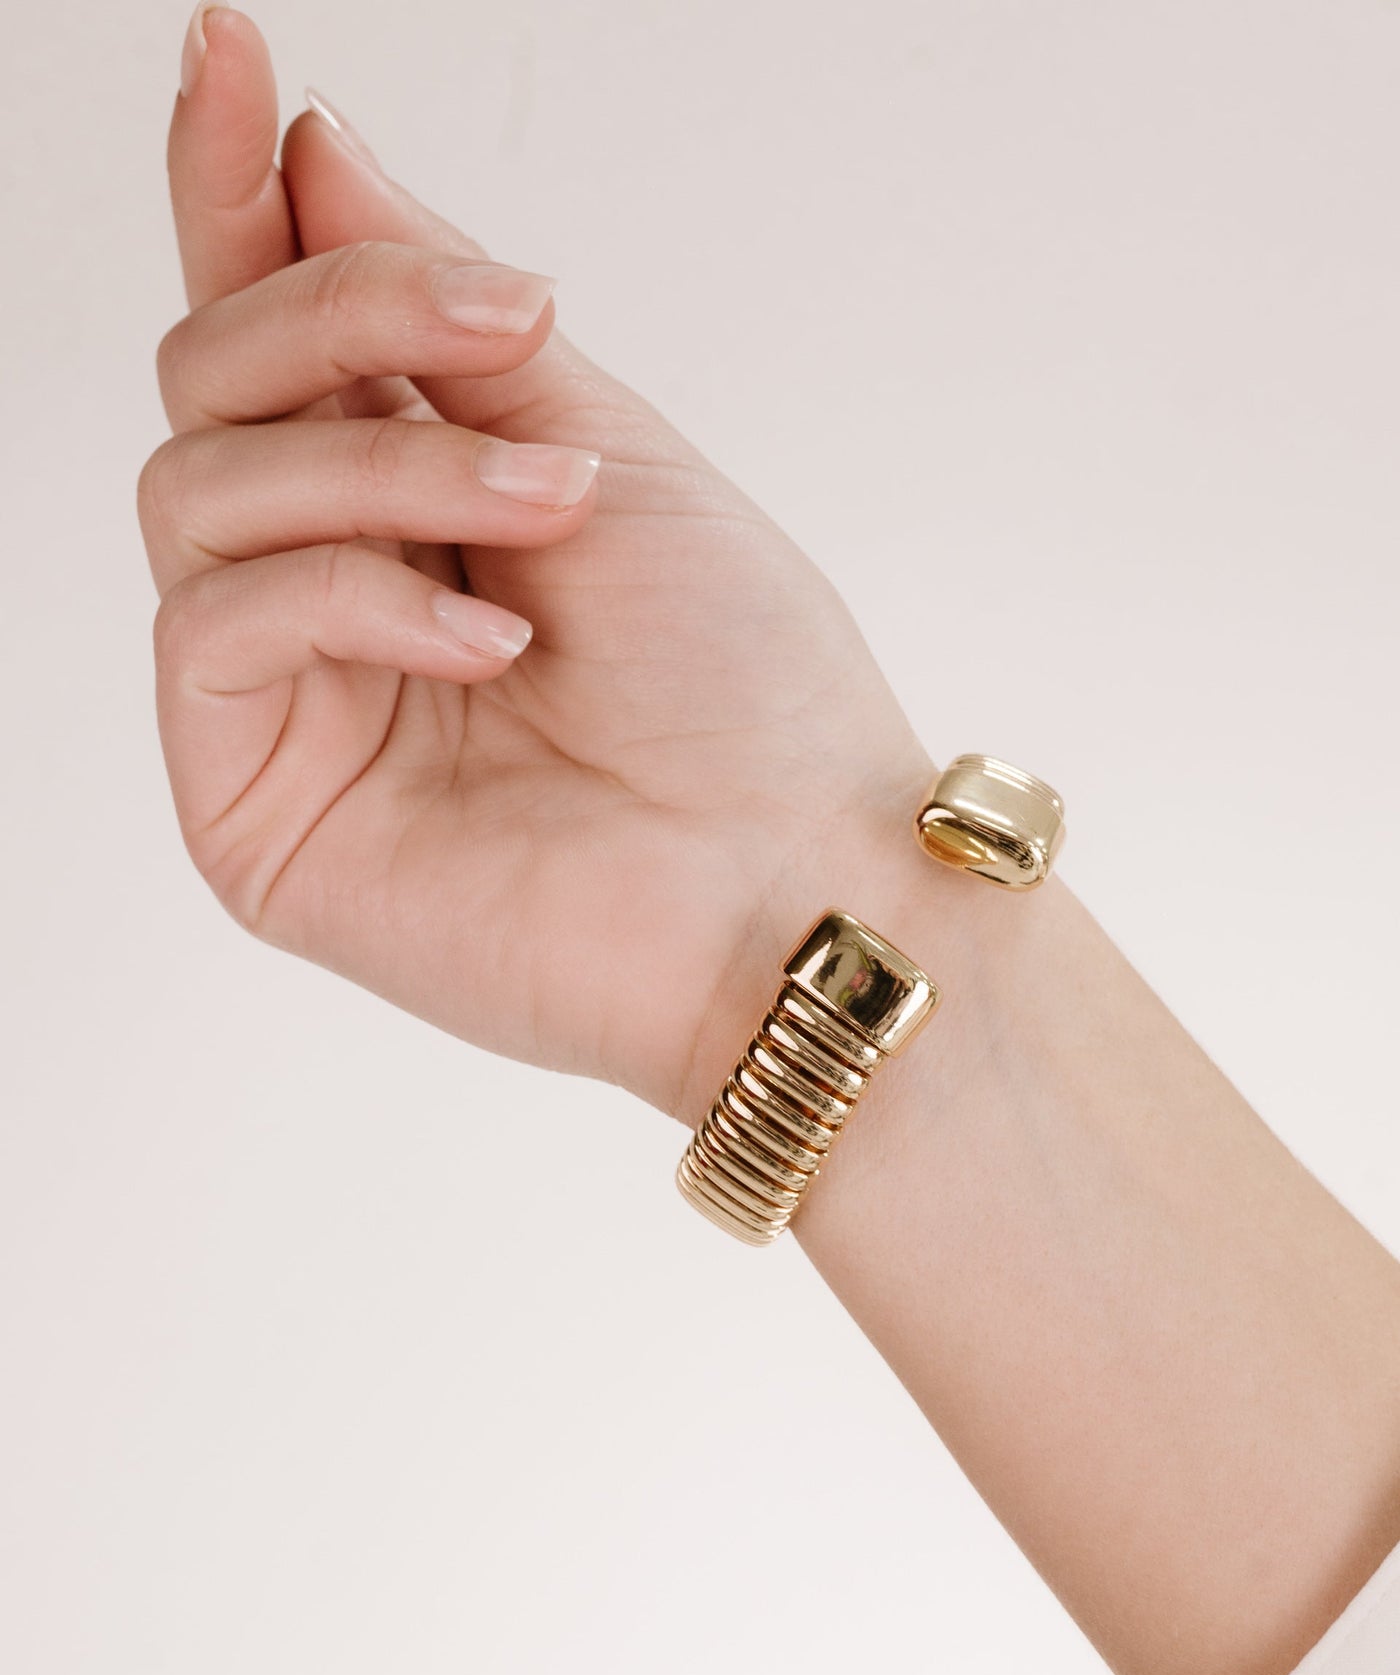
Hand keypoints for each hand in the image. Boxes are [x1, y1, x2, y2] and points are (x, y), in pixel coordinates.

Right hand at [141, 8, 939, 1122]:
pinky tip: (487, 636)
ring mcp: (286, 700)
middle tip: (500, 324)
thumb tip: (311, 154)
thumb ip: (444, 325)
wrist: (795, 880)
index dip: (236, 193)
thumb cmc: (743, 683)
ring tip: (549, 510)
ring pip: (198, 487)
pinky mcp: (251, 805)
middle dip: (340, 310)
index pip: (276, 335)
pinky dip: (353, 594)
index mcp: (416, 502)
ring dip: (380, 467)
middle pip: (214, 382)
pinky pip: (213, 624)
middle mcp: (332, 588)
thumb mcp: (610, 449)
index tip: (230, 50)